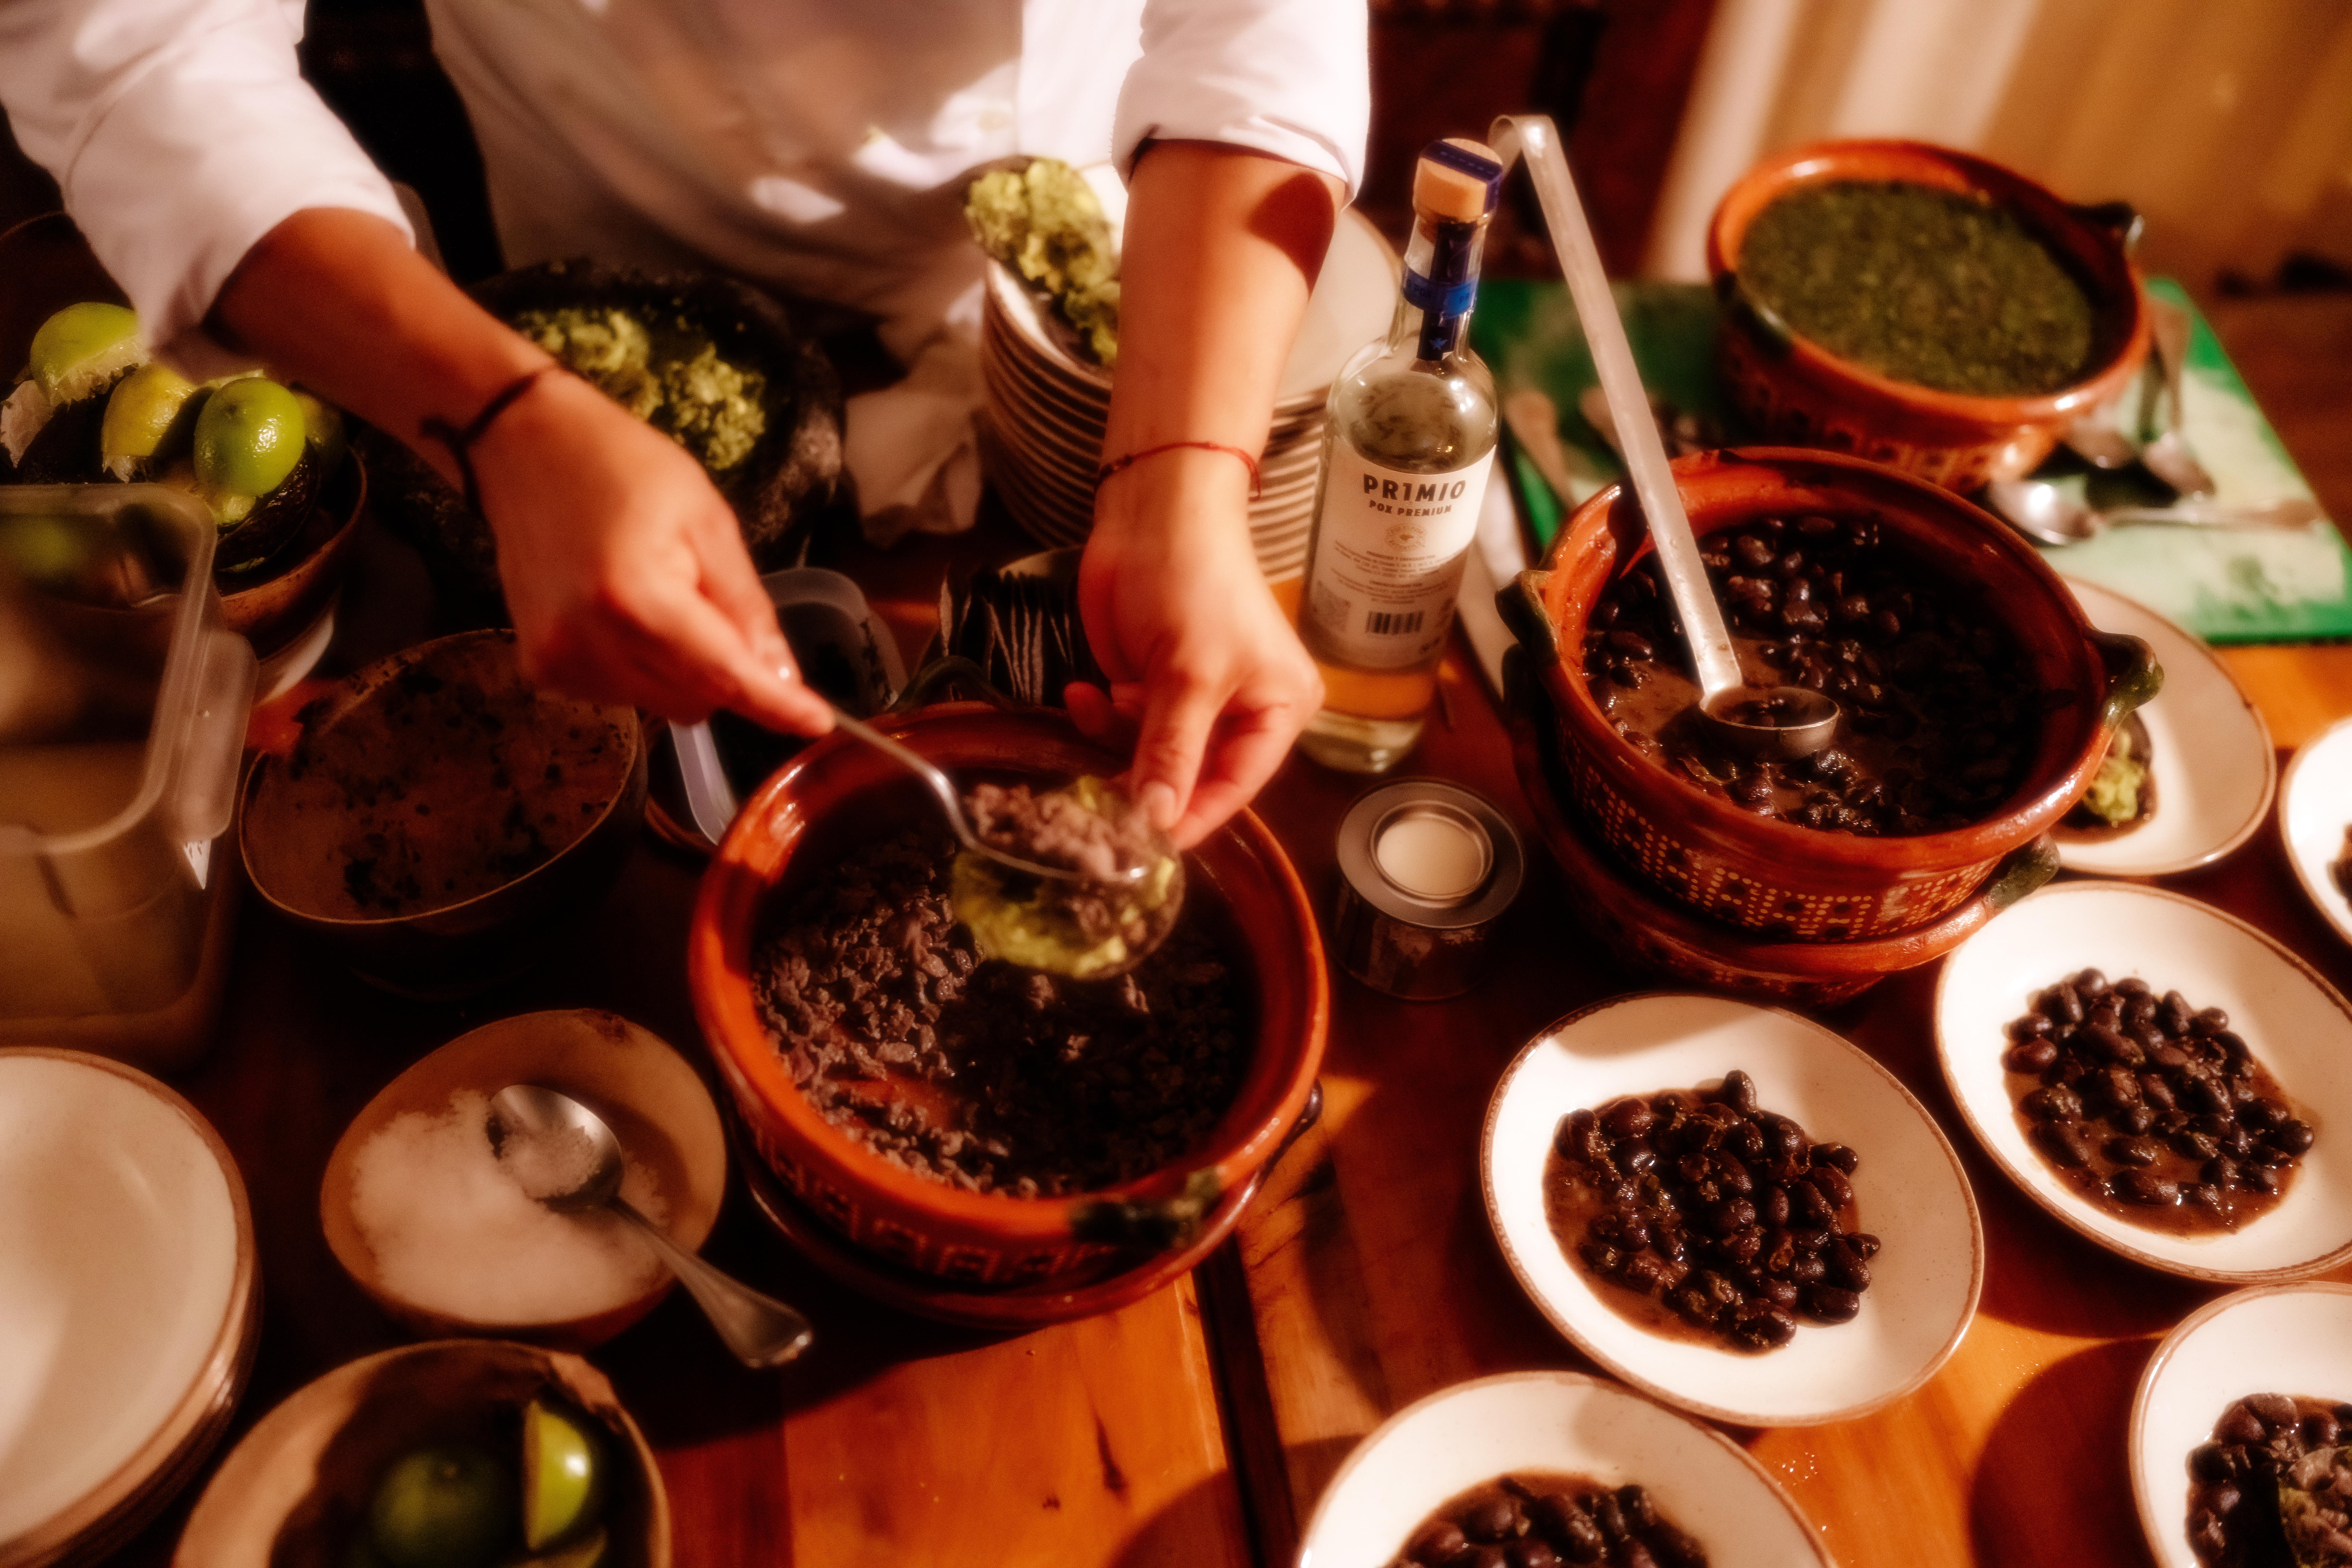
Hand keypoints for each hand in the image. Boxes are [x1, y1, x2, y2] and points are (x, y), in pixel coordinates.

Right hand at [473, 371, 832, 733]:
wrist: (524, 447)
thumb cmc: (624, 468)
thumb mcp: (707, 522)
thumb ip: (745, 607)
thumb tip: (783, 678)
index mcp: (636, 599)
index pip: (724, 676)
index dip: (776, 704)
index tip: (818, 722)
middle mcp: (589, 643)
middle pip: (698, 700)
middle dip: (726, 671)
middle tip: (709, 602)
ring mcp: (558, 660)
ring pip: (663, 704)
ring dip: (683, 669)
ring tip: (658, 596)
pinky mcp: (540, 668)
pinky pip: (623, 694)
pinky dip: (643, 667)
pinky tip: (624, 613)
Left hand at [1070, 446, 1320, 847]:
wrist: (1153, 512)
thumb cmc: (1195, 582)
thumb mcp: (1189, 674)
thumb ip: (1171, 751)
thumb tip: (1157, 821)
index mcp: (1279, 710)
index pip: (1236, 786)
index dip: (1191, 816)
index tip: (1144, 845)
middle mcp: (1241, 711)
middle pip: (1192, 776)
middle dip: (1145, 781)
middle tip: (1095, 796)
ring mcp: (1192, 699)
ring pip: (1150, 755)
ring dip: (1114, 742)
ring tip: (1092, 708)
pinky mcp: (1150, 682)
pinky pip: (1123, 726)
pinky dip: (1098, 716)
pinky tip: (1081, 690)